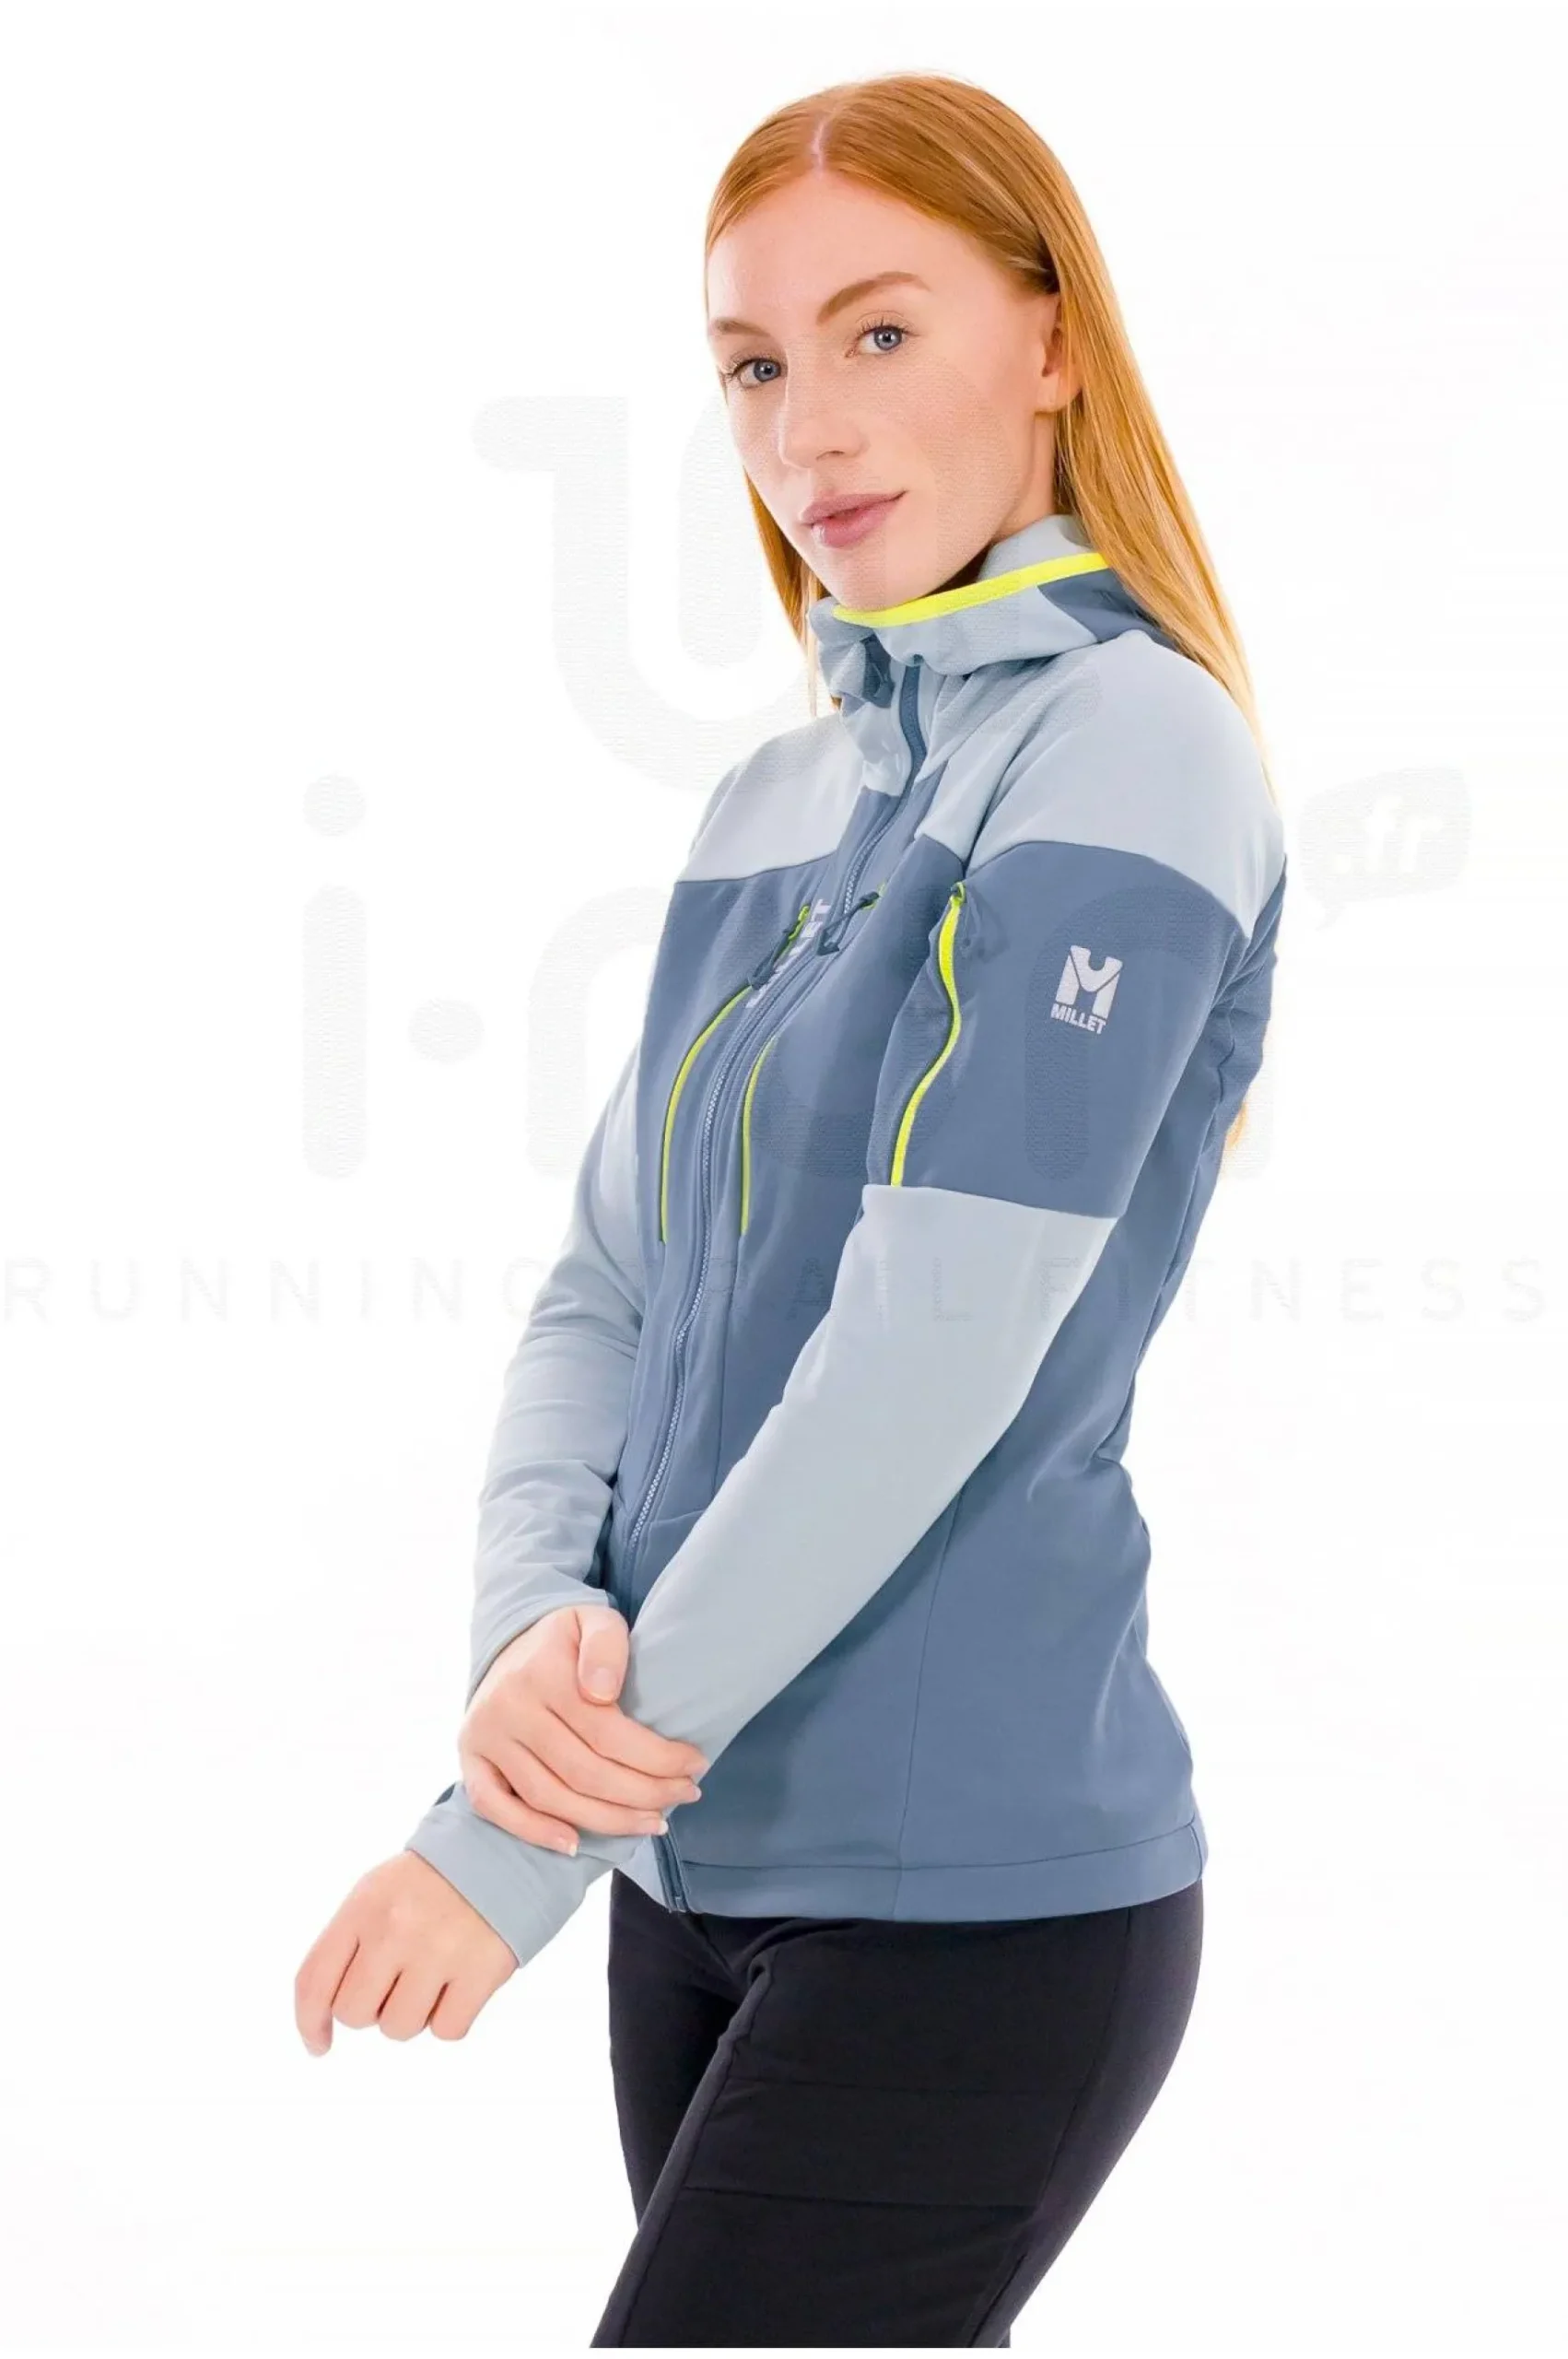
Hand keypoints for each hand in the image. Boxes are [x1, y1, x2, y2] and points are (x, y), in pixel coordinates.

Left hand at [294, 1849, 514, 2052]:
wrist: (502, 1850)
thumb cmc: (430, 1884)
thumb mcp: (377, 1892)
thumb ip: (345, 1945)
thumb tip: (321, 2019)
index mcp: (363, 1906)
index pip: (313, 1981)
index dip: (309, 2023)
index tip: (319, 2044)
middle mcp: (395, 1928)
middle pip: (354, 2014)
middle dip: (371, 2009)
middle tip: (396, 1984)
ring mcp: (439, 1950)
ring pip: (399, 2028)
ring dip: (412, 2015)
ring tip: (431, 1978)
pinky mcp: (480, 1970)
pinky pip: (446, 2030)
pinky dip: (450, 2019)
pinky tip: (458, 1985)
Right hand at [460, 1601, 708, 1852]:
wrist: (509, 1640)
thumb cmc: (565, 1639)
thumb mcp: (594, 1620)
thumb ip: (606, 1647)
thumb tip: (603, 1692)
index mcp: (544, 1674)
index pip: (609, 1733)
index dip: (657, 1758)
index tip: (694, 1765)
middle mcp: (509, 1709)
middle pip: (585, 1772)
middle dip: (644, 1793)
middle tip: (685, 1795)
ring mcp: (485, 1738)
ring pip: (550, 1797)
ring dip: (607, 1820)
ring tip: (652, 1822)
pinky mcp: (471, 1759)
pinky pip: (494, 1807)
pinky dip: (533, 1831)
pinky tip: (575, 1844)